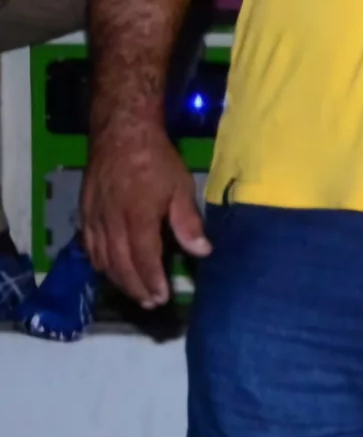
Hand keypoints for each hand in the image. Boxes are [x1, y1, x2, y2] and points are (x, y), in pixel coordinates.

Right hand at [80, 120, 208, 307]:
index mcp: (138, 219)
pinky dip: (99, 262)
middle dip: (135, 287)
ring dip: (118, 279)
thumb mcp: (180, 188)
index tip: (161, 298)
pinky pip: (89, 246)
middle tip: (150, 302)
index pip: (143, 259)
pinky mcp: (84, 212)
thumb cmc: (156, 159)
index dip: (151, 281)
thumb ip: (188, 222)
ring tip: (135, 291)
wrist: (121, 133)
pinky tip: (109, 268)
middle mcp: (112, 223)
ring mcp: (94, 219)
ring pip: (102, 259)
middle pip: (120, 265)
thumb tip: (202, 251)